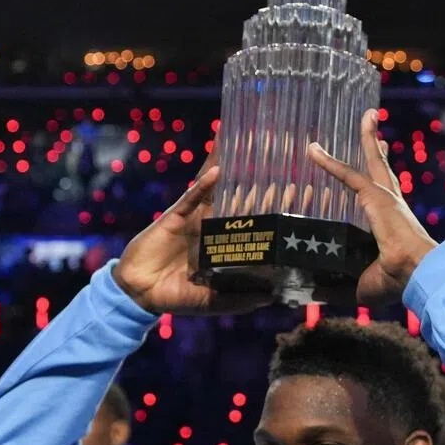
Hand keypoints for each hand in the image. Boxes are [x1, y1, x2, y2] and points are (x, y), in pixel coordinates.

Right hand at [113, 146, 271, 316]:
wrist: (142, 293)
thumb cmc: (179, 297)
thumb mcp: (216, 301)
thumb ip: (242, 297)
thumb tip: (274, 296)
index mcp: (226, 243)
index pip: (255, 220)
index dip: (276, 206)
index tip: (303, 191)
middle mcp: (213, 226)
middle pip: (240, 196)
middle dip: (260, 179)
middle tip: (284, 157)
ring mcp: (194, 218)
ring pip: (217, 188)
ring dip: (230, 166)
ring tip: (247, 143)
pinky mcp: (175, 216)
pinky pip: (191, 196)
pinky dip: (203, 184)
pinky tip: (217, 169)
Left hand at [307, 109, 437, 304]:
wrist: (416, 272)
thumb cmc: (398, 281)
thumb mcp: (364, 283)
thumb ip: (343, 283)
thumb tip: (319, 294)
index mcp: (394, 223)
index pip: (386, 196)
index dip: (381, 181)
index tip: (381, 162)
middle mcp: (393, 205)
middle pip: (384, 169)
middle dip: (378, 147)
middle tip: (375, 130)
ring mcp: (387, 198)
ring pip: (372, 161)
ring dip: (368, 137)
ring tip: (368, 114)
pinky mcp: (376, 197)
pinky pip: (348, 174)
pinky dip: (328, 162)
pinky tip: (313, 149)